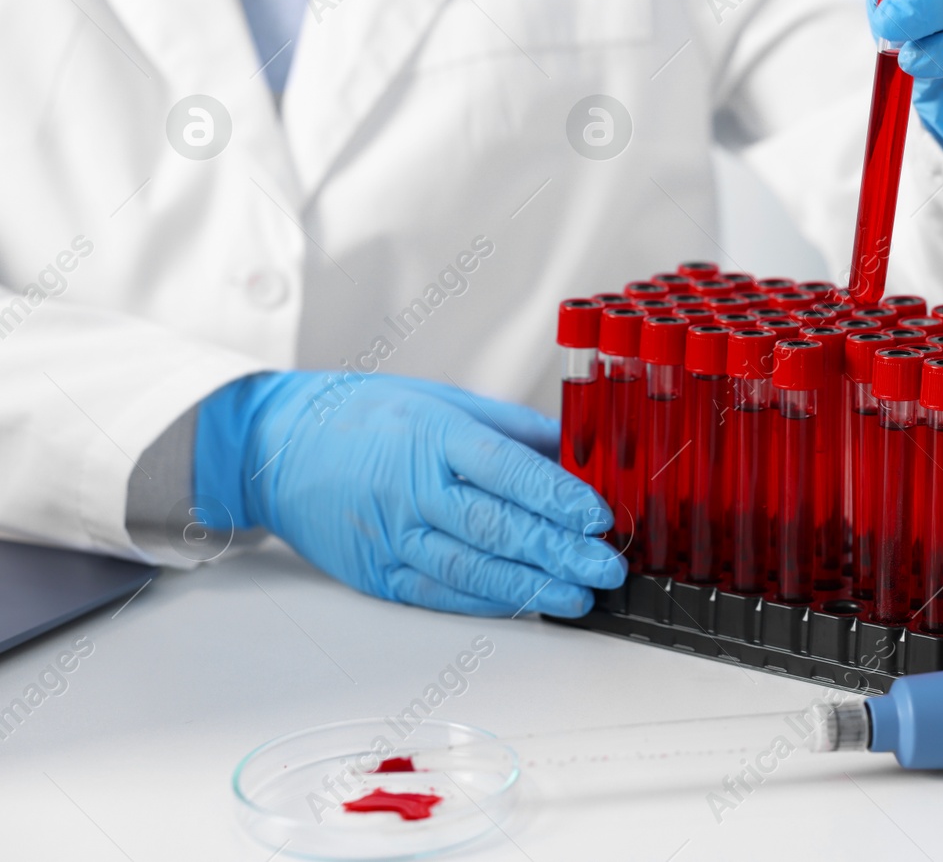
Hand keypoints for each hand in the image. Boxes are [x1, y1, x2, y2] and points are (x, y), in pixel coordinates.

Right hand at [193, 372, 623, 616]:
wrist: (275, 447)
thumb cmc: (364, 417)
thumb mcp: (444, 400)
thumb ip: (513, 430)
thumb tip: (575, 454)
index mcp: (433, 436)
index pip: (507, 470)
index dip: (558, 496)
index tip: (599, 515)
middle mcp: (412, 489)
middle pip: (497, 526)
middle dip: (560, 552)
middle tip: (605, 567)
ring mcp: (392, 536)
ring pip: (472, 569)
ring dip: (532, 587)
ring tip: (578, 595)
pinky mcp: (377, 573)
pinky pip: (441, 593)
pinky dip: (488, 602)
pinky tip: (527, 605)